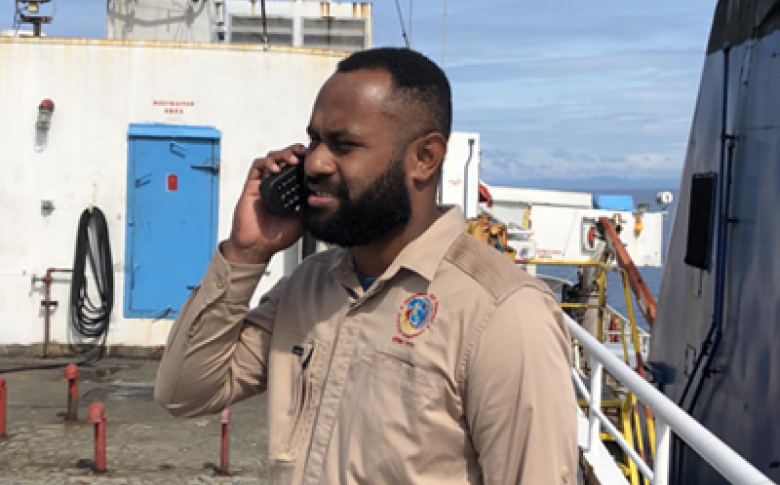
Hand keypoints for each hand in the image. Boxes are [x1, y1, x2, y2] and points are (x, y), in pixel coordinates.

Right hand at [222, 144, 305, 263]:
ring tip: (292, 160)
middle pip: (284, 158)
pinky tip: (275, 169)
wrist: (258, 247)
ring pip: (271, 158)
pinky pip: (257, 167)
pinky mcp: (251, 186)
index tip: (314, 158)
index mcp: (289, 190)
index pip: (296, 168)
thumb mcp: (301, 221)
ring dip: (282, 155)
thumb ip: (309, 208)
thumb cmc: (276, 237)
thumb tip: (321, 197)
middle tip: (303, 153)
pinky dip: (266, 163)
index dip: (304, 160)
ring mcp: (264, 184)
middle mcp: (276, 184)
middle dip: (294, 151)